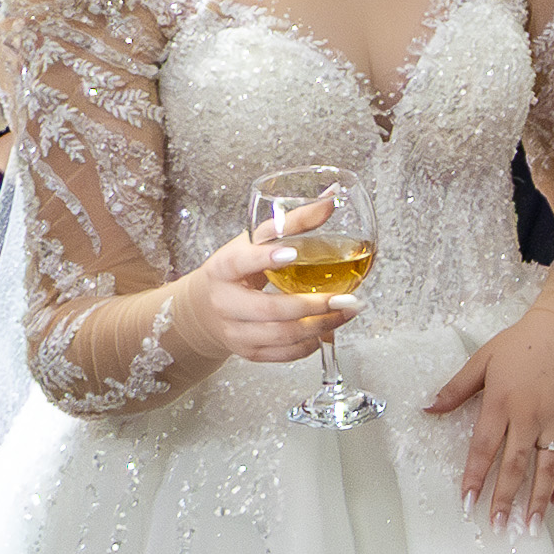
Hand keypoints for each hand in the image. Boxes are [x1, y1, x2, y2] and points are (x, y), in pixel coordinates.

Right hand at [181, 230, 356, 367]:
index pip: (240, 262)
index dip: (265, 258)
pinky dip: (310, 344)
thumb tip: (332, 199)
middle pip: (270, 309)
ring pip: (281, 335)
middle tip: (346, 299)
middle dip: (312, 306)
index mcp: (222, 268)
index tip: (292, 253)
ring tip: (348, 312)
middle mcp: (225, 303)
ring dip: (320, 326)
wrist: (205, 308)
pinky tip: (328, 330)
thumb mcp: (255, 241)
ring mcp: (235, 332)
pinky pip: (283, 354)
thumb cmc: (238, 269)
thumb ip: (293, 222)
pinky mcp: (247, 353)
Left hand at [425, 302, 553, 528]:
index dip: (476, 476)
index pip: (485, 448)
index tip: (468, 502)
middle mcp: (529, 416)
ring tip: (530, 526)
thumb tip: (428, 409)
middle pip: (515, 465)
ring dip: (537, 500)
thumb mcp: (482, 360)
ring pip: (546, 468)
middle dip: (505, 498)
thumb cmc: (520, 345)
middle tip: (498, 524)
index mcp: (502, 402)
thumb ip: (455, 389)